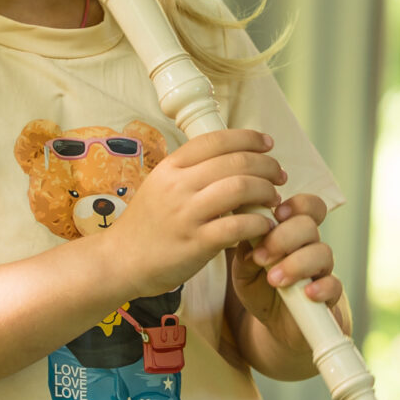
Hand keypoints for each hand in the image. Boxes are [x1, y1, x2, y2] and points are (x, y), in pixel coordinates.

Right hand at [105, 128, 287, 298]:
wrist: (120, 261)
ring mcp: (186, 214)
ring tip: (274, 199)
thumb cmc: (147, 225)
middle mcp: (178, 185)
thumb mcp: (161, 187)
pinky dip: (258, 223)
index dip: (248, 138)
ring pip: (240, 188)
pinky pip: (237, 226)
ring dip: (266, 191)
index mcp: (171, 167)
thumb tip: (231, 158)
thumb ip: (191, 172)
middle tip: (279, 175)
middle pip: (235, 161)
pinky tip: (265, 226)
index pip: (215, 140)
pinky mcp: (195, 243)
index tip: (267, 144)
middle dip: (266, 165)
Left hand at [227, 192, 341, 345]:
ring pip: (323, 253)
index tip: (276, 214)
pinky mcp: (330, 296)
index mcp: (291, 234)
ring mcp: (322, 271)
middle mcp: (310, 247)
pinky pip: (334, 285)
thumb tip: (247, 234)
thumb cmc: (261, 289)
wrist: (278, 325)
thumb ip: (245, 252)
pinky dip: (321, 287)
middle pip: (309, 226)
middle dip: (284, 237)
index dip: (296, 205)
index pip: (306, 207)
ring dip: (296, 263)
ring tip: (274, 280)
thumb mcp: (244, 271)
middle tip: (262, 256)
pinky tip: (306, 293)